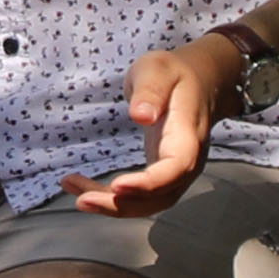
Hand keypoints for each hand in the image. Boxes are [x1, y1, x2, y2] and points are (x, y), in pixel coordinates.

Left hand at [82, 33, 238, 217]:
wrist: (199, 81)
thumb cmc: (174, 73)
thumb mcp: (158, 70)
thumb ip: (150, 90)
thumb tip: (140, 116)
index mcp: (187, 133)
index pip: (177, 166)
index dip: (150, 182)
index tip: (118, 186)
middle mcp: (187, 160)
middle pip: (162, 195)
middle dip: (124, 205)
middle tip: (83, 200)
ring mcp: (175, 171)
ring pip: (150, 202)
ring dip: (114, 207)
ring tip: (79, 197)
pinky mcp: (160, 173)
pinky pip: (139, 195)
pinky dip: (110, 197)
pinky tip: (79, 188)